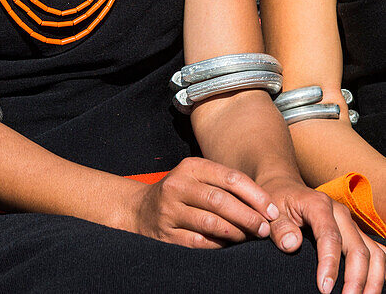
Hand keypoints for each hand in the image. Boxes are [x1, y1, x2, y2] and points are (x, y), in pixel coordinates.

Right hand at [132, 157, 278, 247]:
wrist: (141, 210)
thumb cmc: (182, 194)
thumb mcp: (198, 179)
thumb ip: (225, 186)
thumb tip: (265, 206)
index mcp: (190, 167)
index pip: (229, 177)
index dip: (255, 195)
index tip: (272, 211)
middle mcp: (177, 185)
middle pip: (220, 200)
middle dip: (248, 216)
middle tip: (266, 229)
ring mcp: (170, 211)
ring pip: (211, 223)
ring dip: (236, 233)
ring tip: (250, 238)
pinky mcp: (166, 235)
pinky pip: (199, 243)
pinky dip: (219, 246)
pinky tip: (229, 246)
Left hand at [260, 175, 385, 293]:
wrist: (284, 186)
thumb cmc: (276, 200)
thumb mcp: (269, 209)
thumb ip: (279, 227)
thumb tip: (292, 244)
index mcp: (318, 204)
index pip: (330, 237)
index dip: (330, 264)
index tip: (324, 289)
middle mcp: (340, 213)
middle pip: (358, 248)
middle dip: (356, 279)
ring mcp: (350, 223)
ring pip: (374, 252)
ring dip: (373, 279)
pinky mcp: (355, 233)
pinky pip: (376, 251)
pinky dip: (378, 271)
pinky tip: (372, 288)